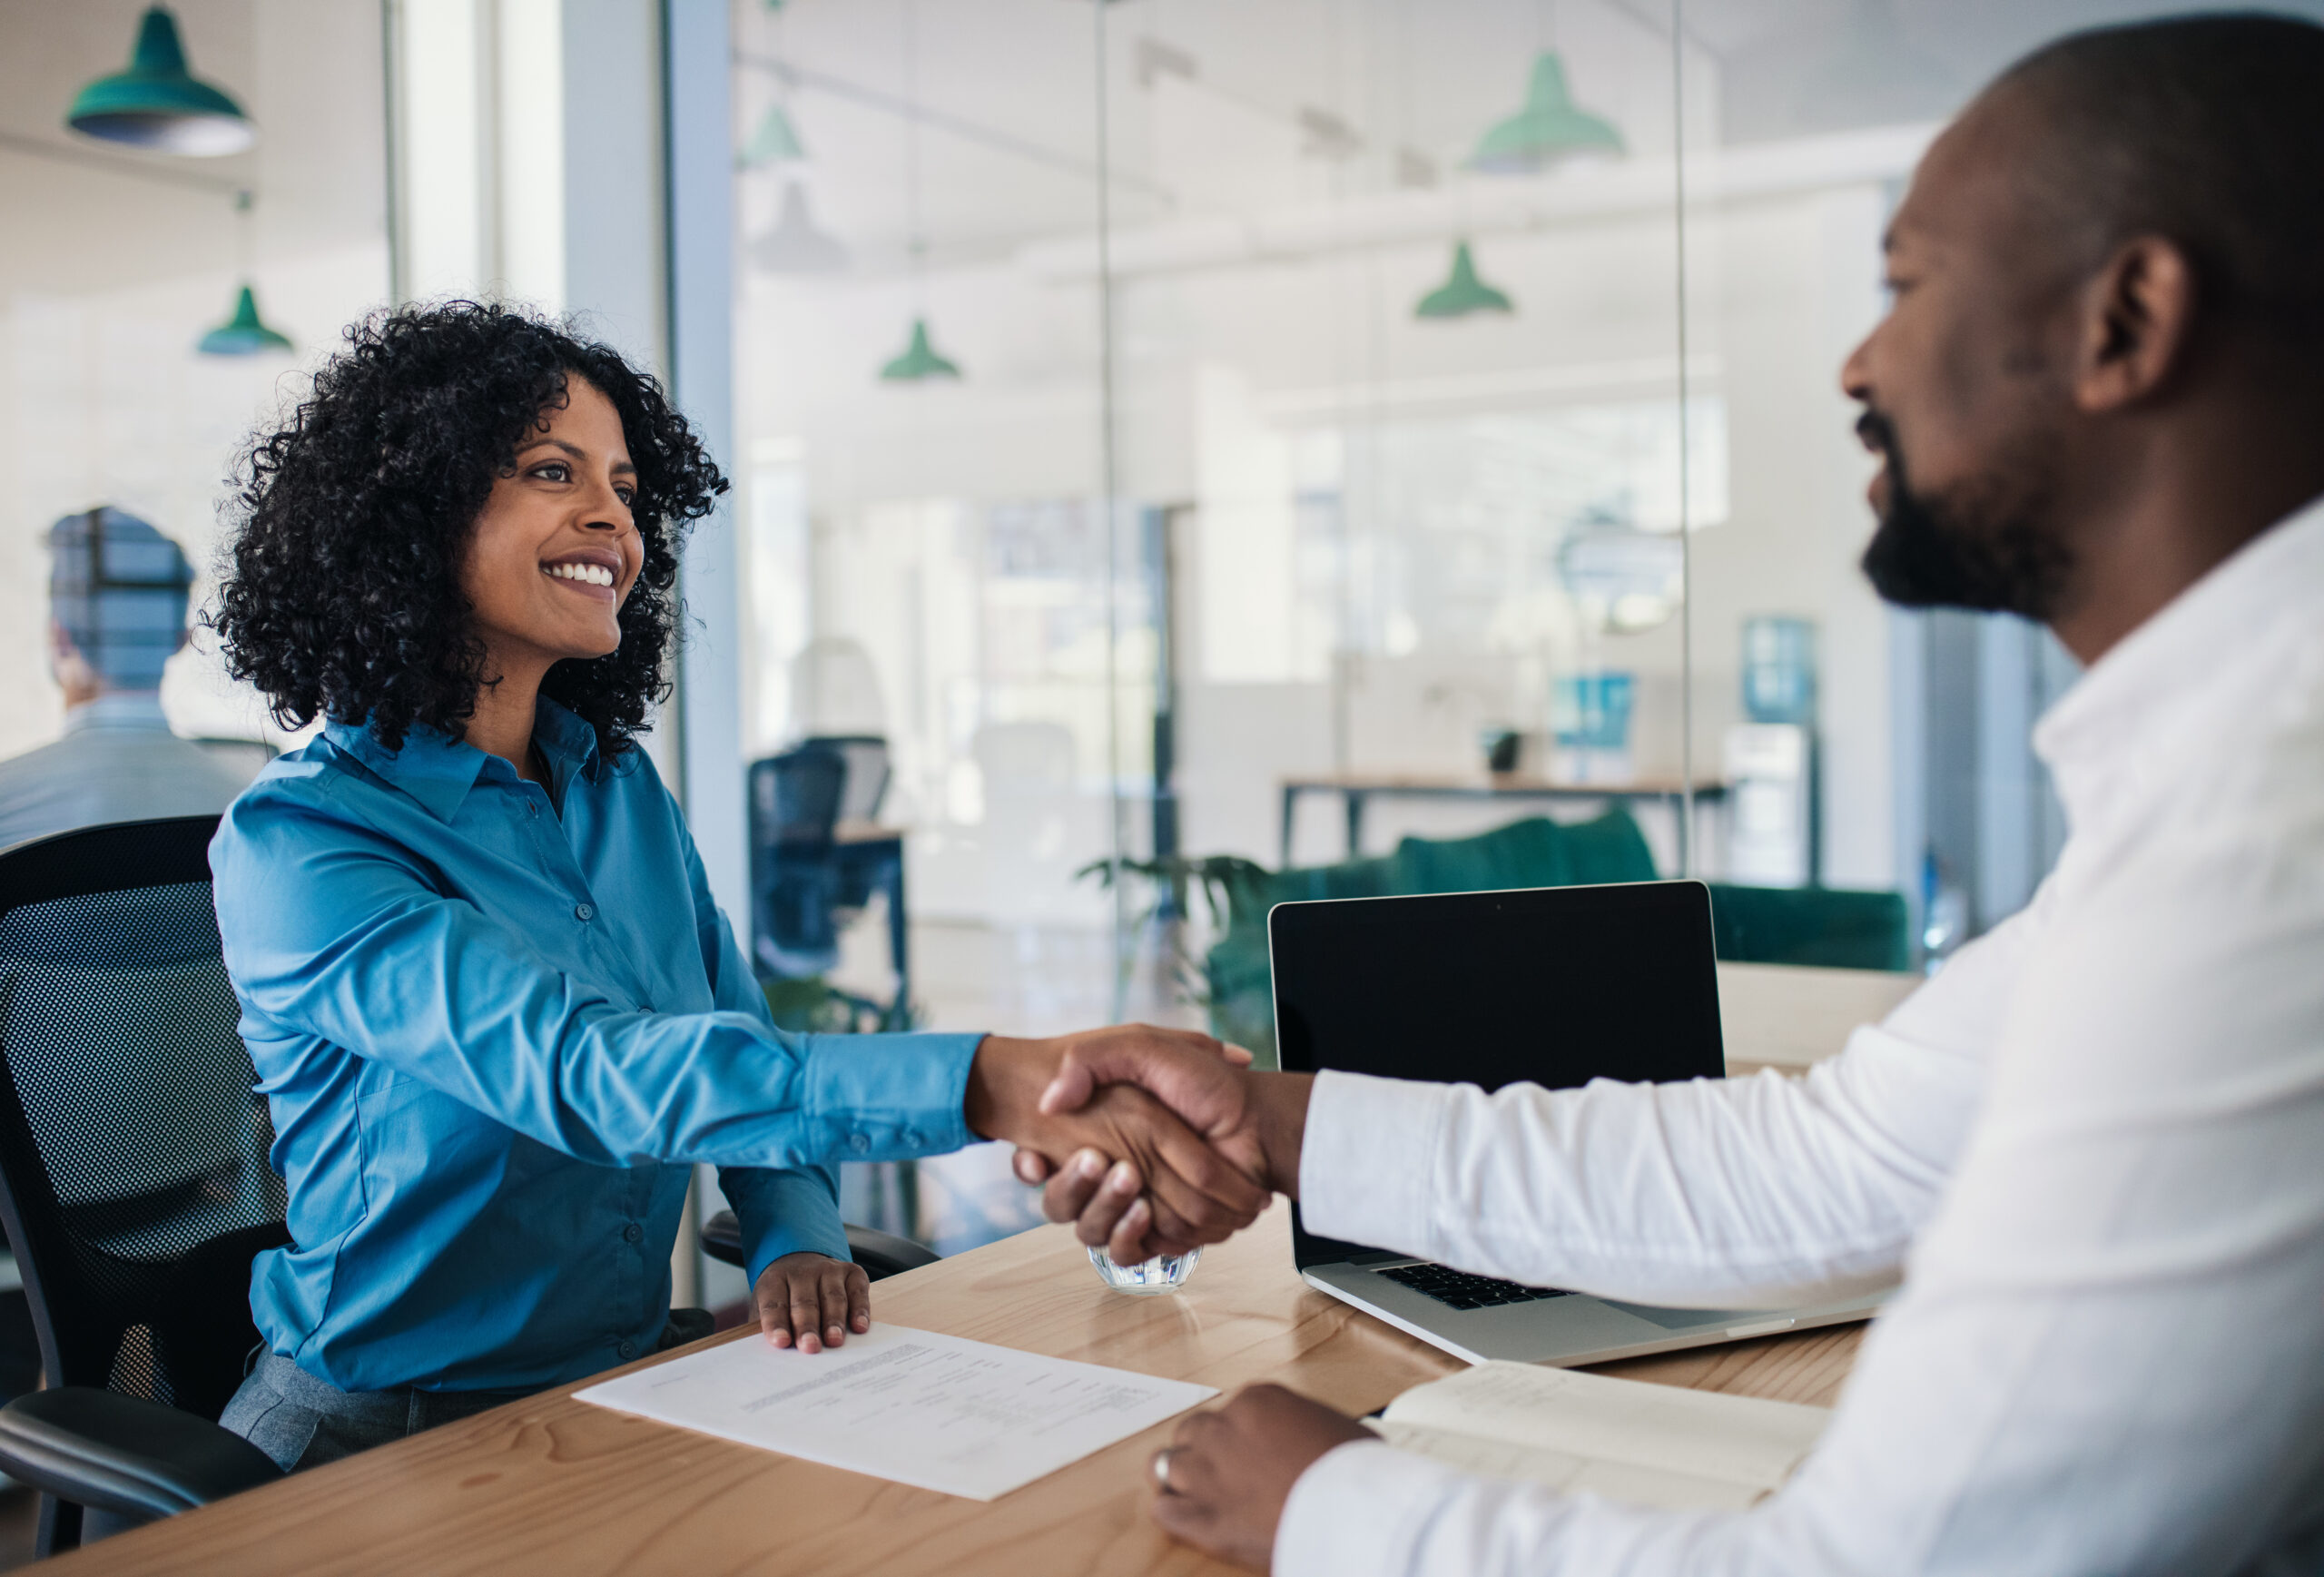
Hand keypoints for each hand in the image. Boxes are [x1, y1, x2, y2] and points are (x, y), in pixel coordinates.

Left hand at [755, 1251, 869, 1353]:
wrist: (803, 1262)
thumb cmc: (786, 1296)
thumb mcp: (766, 1304)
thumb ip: (771, 1326)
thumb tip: (780, 1351)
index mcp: (774, 1280)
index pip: (774, 1305)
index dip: (776, 1324)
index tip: (781, 1342)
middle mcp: (802, 1272)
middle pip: (805, 1302)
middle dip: (808, 1326)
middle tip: (810, 1346)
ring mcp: (829, 1270)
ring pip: (832, 1297)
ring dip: (834, 1320)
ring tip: (834, 1340)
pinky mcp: (852, 1272)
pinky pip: (857, 1291)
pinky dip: (860, 1309)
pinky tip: (860, 1326)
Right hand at [965, 1032, 1270, 1256]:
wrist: (1256, 1120)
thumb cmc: (1204, 1082)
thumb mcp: (1142, 1047)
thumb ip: (1090, 1060)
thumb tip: (1049, 1101)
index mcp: (1097, 1134)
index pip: (1041, 1162)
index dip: (1029, 1165)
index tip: (1036, 1159)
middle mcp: (1109, 1173)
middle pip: (1061, 1203)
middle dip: (1069, 1185)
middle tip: (1094, 1159)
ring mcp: (1133, 1205)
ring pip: (1090, 1229)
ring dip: (1101, 1207)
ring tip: (1128, 1178)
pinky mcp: (1159, 1233)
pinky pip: (1128, 1252)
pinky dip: (1132, 1236)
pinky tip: (1144, 1210)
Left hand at [1148, 1384, 1376, 1570]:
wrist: (1350, 1511)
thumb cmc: (1355, 1472)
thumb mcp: (1333, 1428)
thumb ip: (1301, 1426)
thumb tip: (1306, 1440)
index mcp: (1257, 1401)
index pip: (1232, 1411)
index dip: (1239, 1436)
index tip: (1253, 1454)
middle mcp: (1222, 1429)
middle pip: (1194, 1431)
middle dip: (1207, 1451)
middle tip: (1229, 1474)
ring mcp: (1204, 1472)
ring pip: (1167, 1463)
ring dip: (1184, 1478)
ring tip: (1205, 1496)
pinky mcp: (1199, 1516)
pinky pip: (1164, 1508)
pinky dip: (1176, 1512)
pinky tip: (1194, 1518)